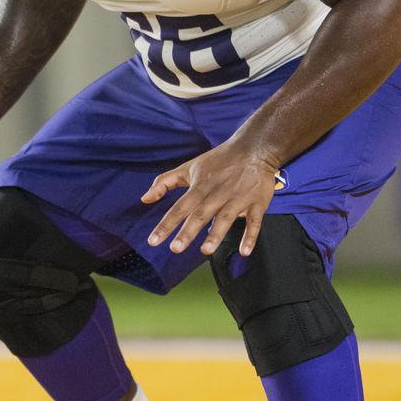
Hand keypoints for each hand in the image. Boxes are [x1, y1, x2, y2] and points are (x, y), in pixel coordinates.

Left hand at [141, 140, 277, 256]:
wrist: (253, 148)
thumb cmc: (218, 160)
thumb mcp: (188, 167)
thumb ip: (165, 182)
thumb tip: (144, 199)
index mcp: (199, 186)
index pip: (179, 207)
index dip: (166, 224)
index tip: (153, 241)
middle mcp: (217, 193)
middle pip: (200, 213)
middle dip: (188, 231)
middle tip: (175, 249)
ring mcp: (238, 198)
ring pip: (225, 217)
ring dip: (216, 234)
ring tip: (205, 250)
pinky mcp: (257, 203)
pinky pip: (254, 221)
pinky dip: (250, 236)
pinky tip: (244, 251)